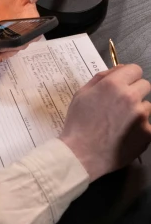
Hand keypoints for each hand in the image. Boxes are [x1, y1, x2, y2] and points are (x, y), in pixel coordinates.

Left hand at [0, 0, 43, 59]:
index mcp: (34, 19)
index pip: (35, 33)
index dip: (28, 39)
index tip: (19, 41)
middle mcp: (27, 30)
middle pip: (23, 43)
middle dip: (14, 48)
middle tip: (2, 49)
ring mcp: (17, 34)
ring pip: (15, 48)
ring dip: (7, 52)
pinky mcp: (7, 36)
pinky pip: (6, 46)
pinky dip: (1, 50)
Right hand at [59, 64, 150, 180]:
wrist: (81, 154)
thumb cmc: (78, 122)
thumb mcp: (82, 93)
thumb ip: (102, 77)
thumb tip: (119, 69)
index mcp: (114, 84)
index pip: (135, 69)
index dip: (128, 76)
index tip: (123, 84)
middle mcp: (131, 97)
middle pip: (144, 85)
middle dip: (134, 91)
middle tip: (121, 104)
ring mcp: (141, 116)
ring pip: (146, 106)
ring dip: (137, 111)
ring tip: (120, 123)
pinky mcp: (147, 133)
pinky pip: (147, 125)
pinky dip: (139, 128)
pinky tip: (125, 135)